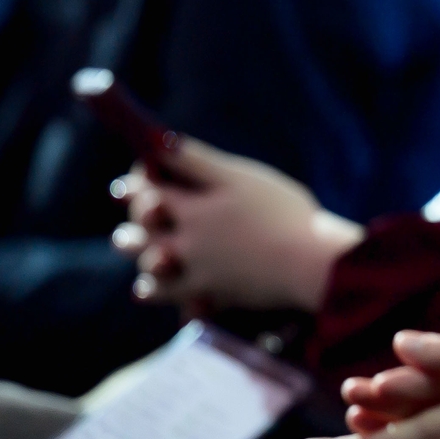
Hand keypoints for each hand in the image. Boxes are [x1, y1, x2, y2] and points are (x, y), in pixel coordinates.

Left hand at [109, 136, 363, 312]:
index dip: (136, 182)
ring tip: (140, 253)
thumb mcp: (241, 176)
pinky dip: (160, 293)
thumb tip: (160, 141)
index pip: (146, 190)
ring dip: (141, 259)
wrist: (308, 264)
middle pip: (141, 233)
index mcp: (191, 207)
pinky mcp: (212, 293)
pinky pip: (176, 297)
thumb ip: (198, 160)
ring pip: (151, 267)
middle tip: (131, 222)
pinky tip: (152, 290)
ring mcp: (196, 270)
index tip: (135, 178)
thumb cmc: (282, 213)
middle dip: (132, 224)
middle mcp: (185, 240)